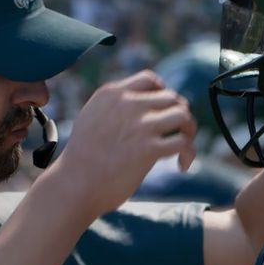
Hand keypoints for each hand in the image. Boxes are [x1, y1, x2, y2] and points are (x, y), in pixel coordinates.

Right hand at [44, 71, 196, 221]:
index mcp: (112, 93)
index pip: (150, 79)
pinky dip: (189, 154)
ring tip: (183, 147)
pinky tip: (181, 165)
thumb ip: (114, 107)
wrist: (74, 184)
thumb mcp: (92, 117)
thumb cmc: (82, 159)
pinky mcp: (149, 149)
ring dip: (189, 131)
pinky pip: (184, 143)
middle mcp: (127, 103)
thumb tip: (143, 106)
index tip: (164, 112)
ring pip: (183, 115)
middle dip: (179, 115)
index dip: (163, 93)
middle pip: (171, 97)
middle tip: (177, 134)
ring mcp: (139, 125)